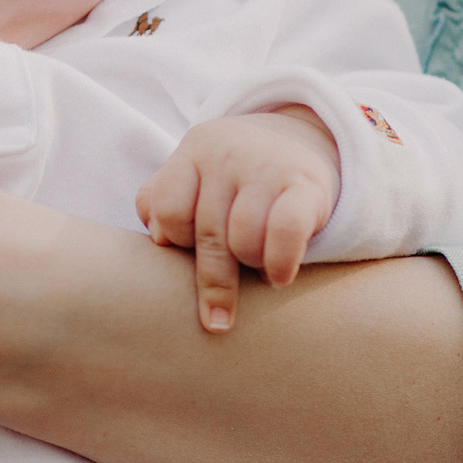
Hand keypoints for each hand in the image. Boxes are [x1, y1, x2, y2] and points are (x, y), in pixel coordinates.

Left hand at [136, 107, 341, 333]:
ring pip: (244, 238)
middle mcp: (228, 155)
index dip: (173, 238)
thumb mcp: (193, 173)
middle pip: (207, 232)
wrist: (301, 142)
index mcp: (195, 152)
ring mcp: (268, 168)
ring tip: (256, 267)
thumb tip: (156, 238)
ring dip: (249, 264)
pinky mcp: (306, 187)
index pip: (168, 206)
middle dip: (212, 282)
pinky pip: (285, 233)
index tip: (183, 253)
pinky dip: (279, 263)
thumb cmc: (232, 175)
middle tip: (215, 320)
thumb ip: (160, 200)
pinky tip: (279, 278)